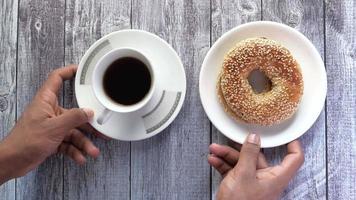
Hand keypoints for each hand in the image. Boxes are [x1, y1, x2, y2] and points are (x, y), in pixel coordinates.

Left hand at [0, 65, 103, 183]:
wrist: (13, 161)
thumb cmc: (26, 141)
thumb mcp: (55, 127)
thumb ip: (74, 118)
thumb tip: (88, 111)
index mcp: (46, 101)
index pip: (57, 78)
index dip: (69, 72)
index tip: (82, 70)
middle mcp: (49, 112)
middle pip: (74, 112)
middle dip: (87, 124)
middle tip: (100, 128)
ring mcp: (51, 126)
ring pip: (73, 131)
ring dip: (83, 142)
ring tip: (92, 151)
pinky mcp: (51, 139)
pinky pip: (68, 143)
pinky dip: (75, 150)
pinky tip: (80, 158)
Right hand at [208, 134, 303, 199]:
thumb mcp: (243, 174)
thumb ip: (249, 154)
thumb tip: (254, 138)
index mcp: (275, 178)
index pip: (294, 159)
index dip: (293, 145)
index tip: (286, 134)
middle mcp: (266, 180)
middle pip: (258, 157)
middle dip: (240, 148)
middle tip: (230, 139)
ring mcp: (253, 183)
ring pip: (243, 163)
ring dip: (227, 155)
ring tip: (214, 150)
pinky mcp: (241, 187)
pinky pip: (234, 171)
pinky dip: (224, 165)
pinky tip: (214, 160)